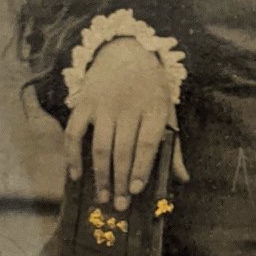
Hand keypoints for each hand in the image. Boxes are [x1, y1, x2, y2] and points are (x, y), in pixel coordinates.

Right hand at [64, 38, 188, 209]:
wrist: (125, 51)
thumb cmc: (150, 88)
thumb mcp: (166, 111)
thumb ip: (172, 146)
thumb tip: (183, 179)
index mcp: (153, 108)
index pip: (146, 143)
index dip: (141, 168)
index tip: (136, 190)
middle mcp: (127, 107)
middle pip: (122, 150)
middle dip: (120, 180)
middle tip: (119, 205)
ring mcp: (103, 105)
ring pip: (100, 145)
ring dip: (100, 174)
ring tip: (102, 196)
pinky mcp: (84, 102)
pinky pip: (74, 132)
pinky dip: (72, 154)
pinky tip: (75, 175)